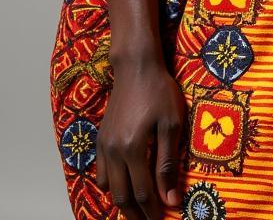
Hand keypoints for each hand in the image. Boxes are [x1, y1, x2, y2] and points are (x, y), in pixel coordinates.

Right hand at [95, 57, 186, 219]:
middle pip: (122, 196)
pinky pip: (100, 172)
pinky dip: (111, 186)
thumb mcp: (171, 125)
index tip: (164, 218)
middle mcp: (114, 152)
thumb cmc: (159, 91)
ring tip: (139, 209)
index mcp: (132, 149)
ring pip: (109, 188)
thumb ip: (168, 164)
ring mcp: (104, 146)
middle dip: (137, 214)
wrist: (136, 68)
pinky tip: (124, 186)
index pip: (143, 193)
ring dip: (123, 202)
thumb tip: (171, 198)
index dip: (153, 211)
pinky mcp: (101, 139)